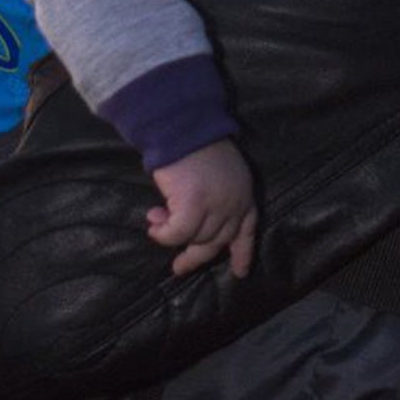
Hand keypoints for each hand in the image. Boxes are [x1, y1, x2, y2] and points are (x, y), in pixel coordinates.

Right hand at [147, 140, 256, 278]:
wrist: (182, 127)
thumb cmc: (196, 146)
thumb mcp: (220, 174)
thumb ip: (215, 200)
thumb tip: (191, 228)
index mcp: (244, 193)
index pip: (247, 230)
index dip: (243, 253)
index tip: (240, 272)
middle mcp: (235, 203)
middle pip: (217, 241)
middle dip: (196, 256)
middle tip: (178, 267)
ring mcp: (216, 207)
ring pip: (194, 238)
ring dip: (171, 235)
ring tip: (155, 222)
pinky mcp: (194, 207)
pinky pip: (176, 233)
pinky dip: (162, 233)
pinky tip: (152, 225)